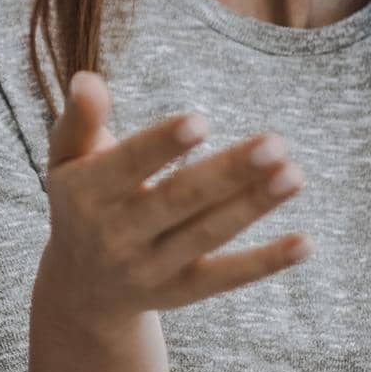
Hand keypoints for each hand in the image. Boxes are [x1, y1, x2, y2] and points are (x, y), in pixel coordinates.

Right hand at [36, 71, 308, 329]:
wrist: (80, 290)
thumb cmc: (81, 200)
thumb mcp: (65, 160)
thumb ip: (79, 120)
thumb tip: (87, 79)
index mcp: (86, 195)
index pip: (127, 167)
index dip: (162, 145)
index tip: (201, 120)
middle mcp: (117, 236)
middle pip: (179, 200)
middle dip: (227, 173)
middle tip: (274, 143)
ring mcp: (151, 268)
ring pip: (208, 235)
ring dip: (253, 206)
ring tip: (295, 174)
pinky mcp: (182, 292)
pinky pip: (226, 278)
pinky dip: (265, 263)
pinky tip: (305, 242)